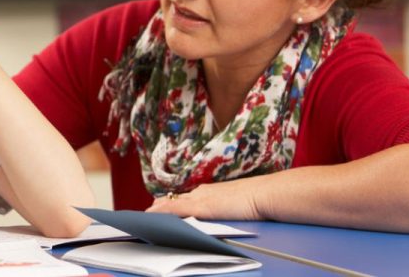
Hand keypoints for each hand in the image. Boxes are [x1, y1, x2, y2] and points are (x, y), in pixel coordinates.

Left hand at [146, 178, 264, 220]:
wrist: (264, 194)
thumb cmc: (257, 199)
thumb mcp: (237, 202)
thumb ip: (226, 207)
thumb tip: (224, 213)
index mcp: (210, 191)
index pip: (186, 197)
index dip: (172, 203)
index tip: (161, 206)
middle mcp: (202, 192)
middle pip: (175, 199)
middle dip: (160, 206)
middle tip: (147, 212)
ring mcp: (200, 199)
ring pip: (171, 204)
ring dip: (157, 210)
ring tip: (144, 216)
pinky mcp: (201, 207)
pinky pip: (175, 209)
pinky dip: (162, 213)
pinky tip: (152, 216)